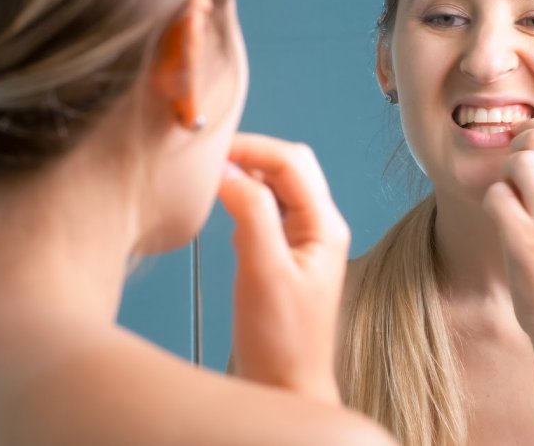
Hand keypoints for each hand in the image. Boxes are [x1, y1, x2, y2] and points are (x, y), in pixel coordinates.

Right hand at [218, 134, 349, 405]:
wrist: (287, 385)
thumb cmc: (281, 341)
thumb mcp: (263, 272)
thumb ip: (250, 216)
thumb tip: (229, 172)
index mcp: (325, 226)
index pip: (291, 161)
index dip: (252, 146)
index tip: (211, 149)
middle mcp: (321, 226)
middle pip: (289, 166)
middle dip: (250, 153)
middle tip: (208, 157)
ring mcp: (306, 240)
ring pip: (278, 185)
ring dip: (247, 174)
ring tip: (211, 176)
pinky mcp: (287, 253)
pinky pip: (268, 209)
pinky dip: (244, 198)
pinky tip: (224, 209)